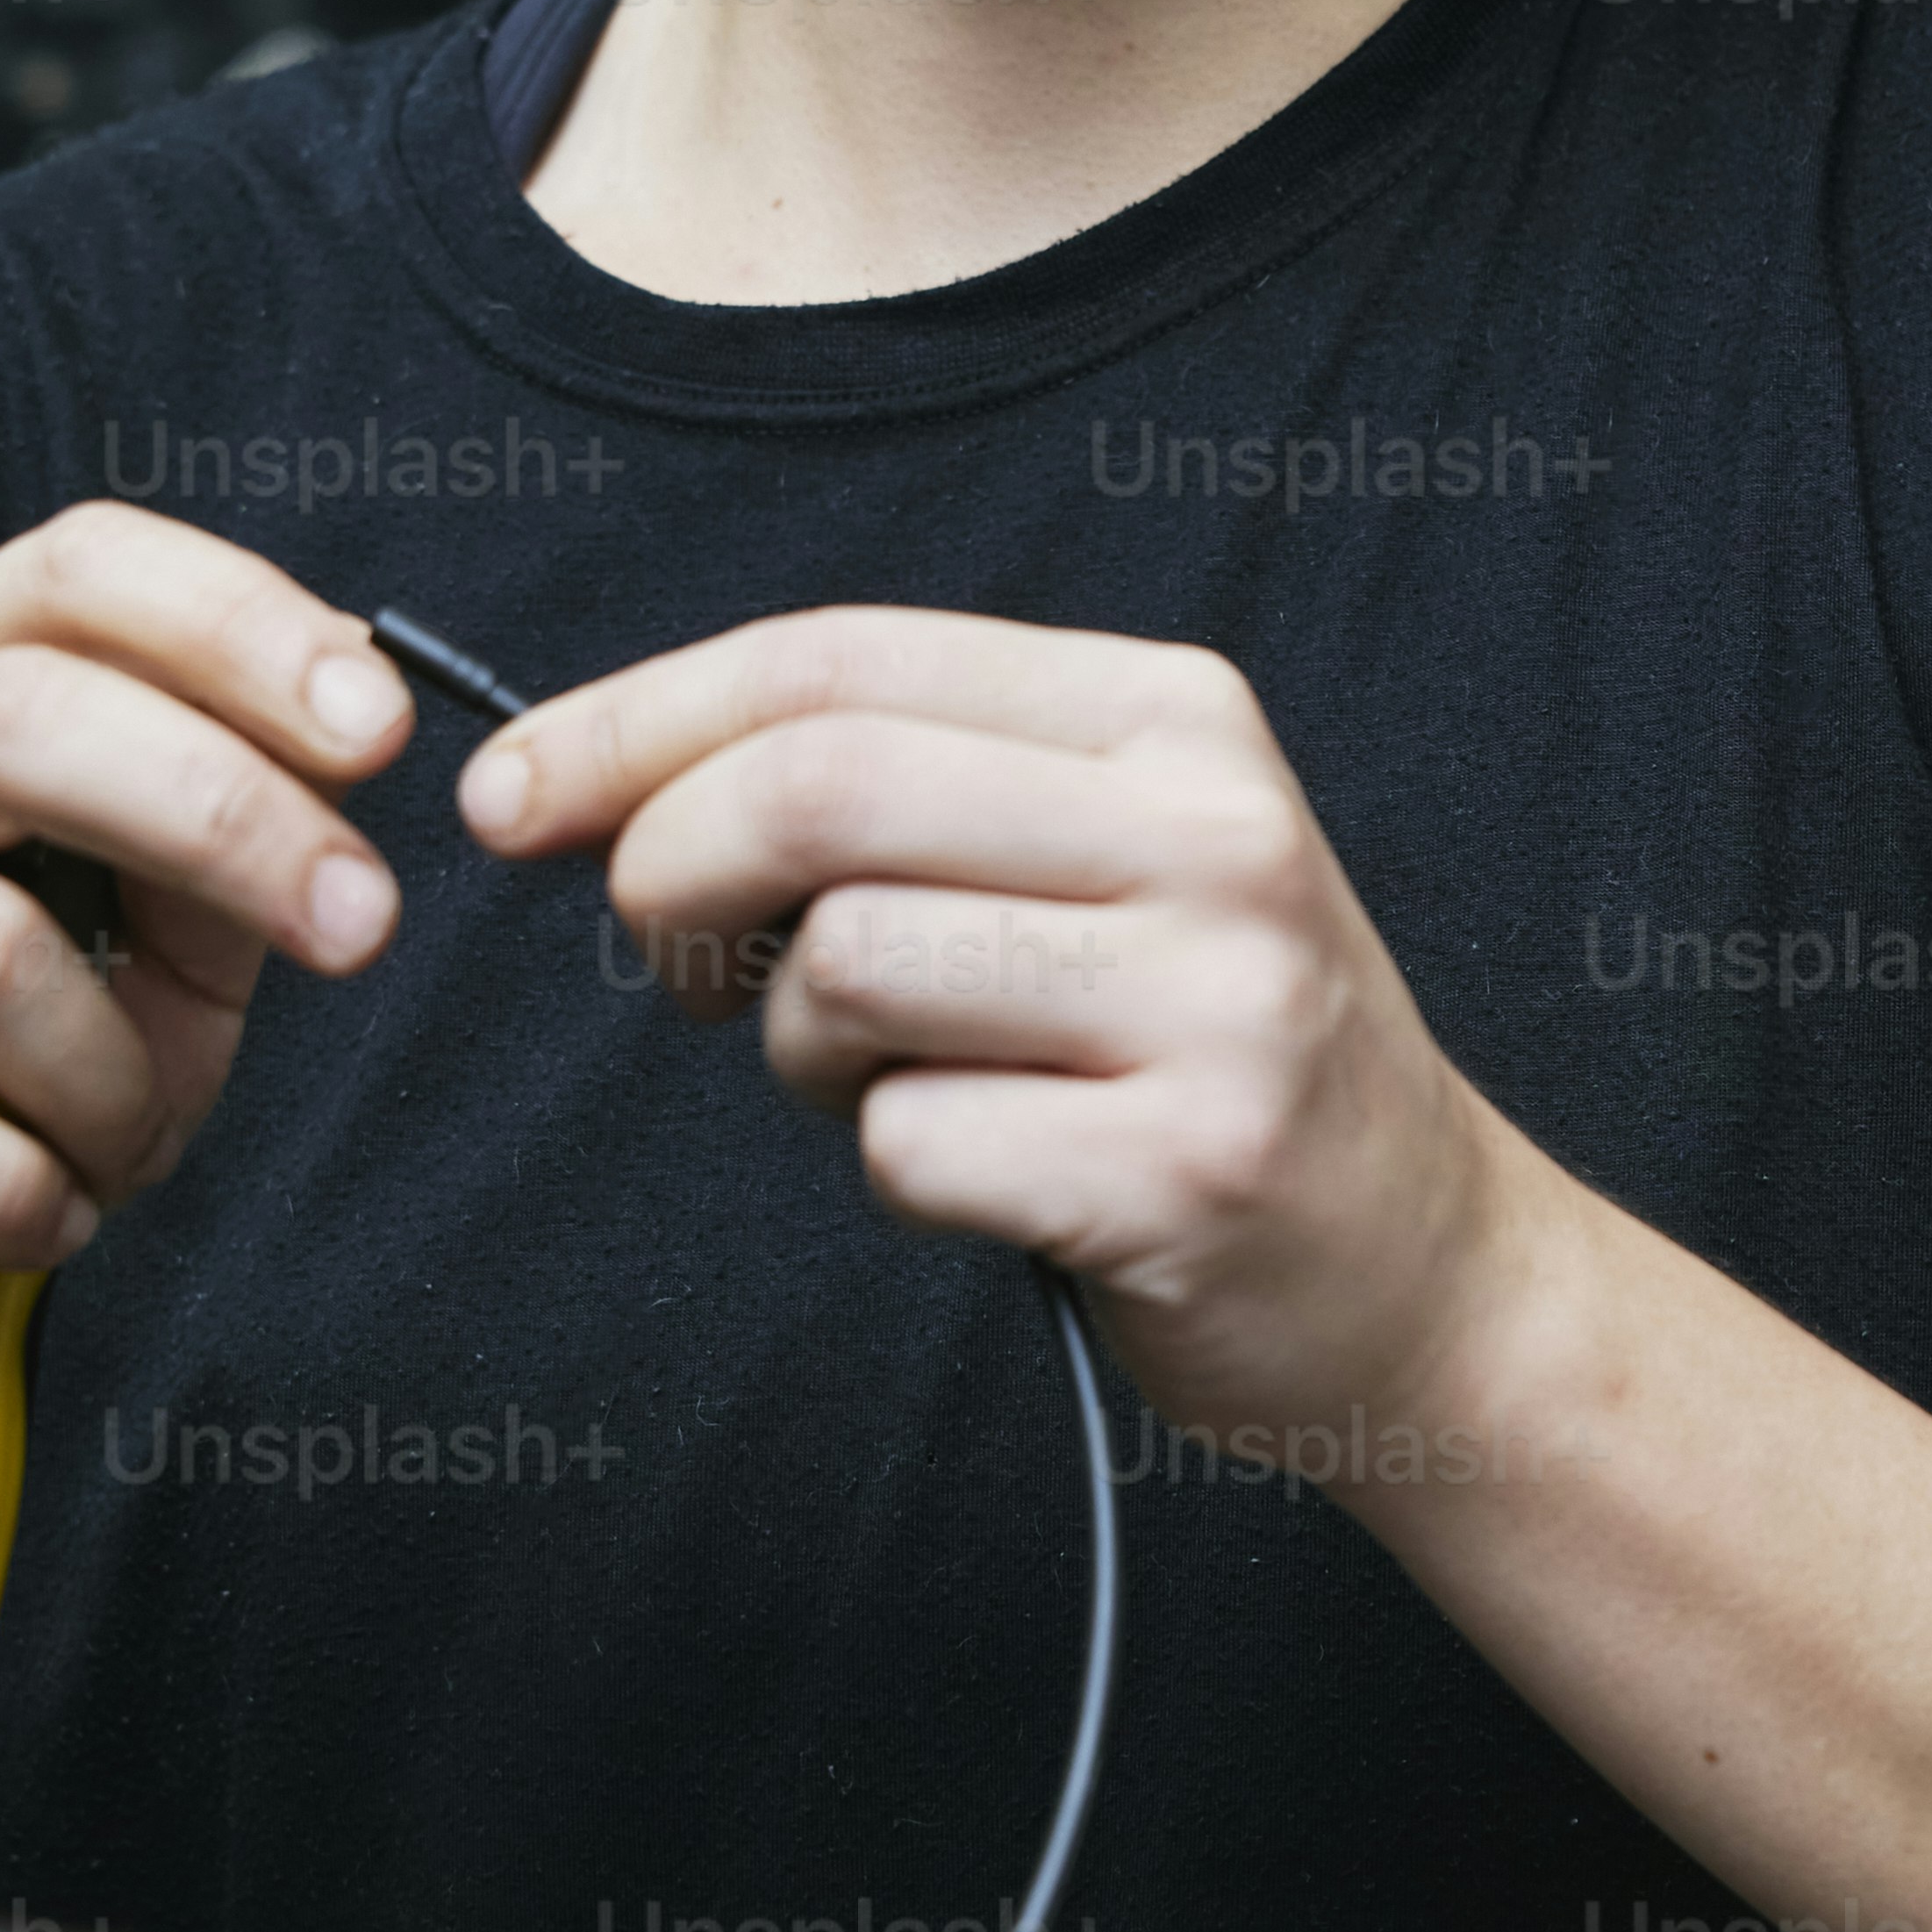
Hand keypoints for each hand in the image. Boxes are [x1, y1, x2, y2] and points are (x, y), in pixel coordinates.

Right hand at [0, 514, 410, 1393]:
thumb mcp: (143, 945)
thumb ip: (223, 846)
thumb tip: (339, 760)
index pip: (75, 573)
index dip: (238, 628)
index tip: (381, 730)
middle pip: (21, 718)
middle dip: (227, 822)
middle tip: (361, 929)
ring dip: (108, 1084)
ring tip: (120, 1150)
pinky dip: (9, 1191)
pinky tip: (34, 1214)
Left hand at [459, 606, 1521, 1462]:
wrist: (1425, 1270)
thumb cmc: (1195, 1049)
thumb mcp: (1101, 855)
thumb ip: (899, 785)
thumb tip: (588, 778)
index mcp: (1175, 718)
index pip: (841, 660)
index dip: (636, 719)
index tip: (506, 793)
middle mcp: (1211, 837)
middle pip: (817, 788)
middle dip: (669, 872)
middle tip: (671, 963)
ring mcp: (1215, 1006)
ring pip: (847, 969)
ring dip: (800, 1047)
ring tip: (892, 1078)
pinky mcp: (1188, 1173)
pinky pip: (912, 1147)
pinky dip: (895, 1174)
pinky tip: (990, 1178)